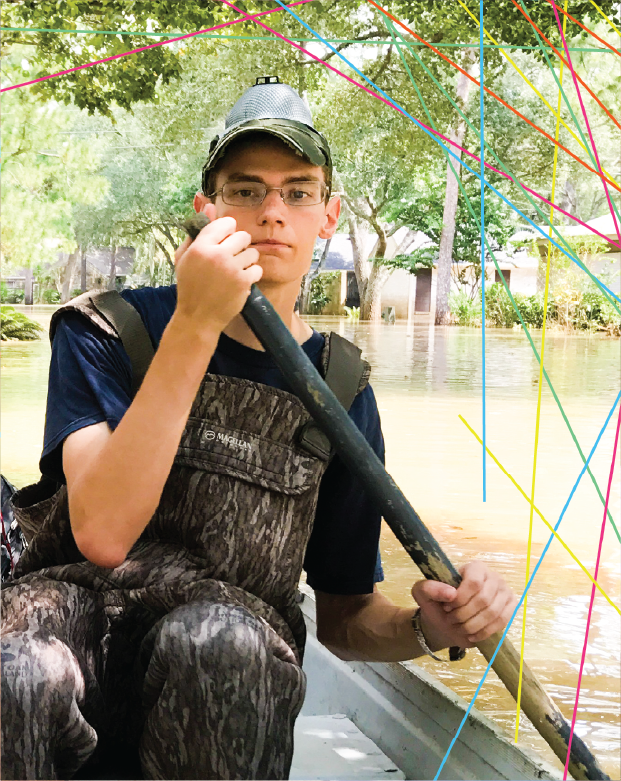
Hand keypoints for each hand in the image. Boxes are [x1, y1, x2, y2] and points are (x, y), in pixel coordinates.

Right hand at [173, 203, 262, 334]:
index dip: (227, 232)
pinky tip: (241, 281)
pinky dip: (251, 275)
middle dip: (239, 246)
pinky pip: (257, 268)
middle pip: (242, 235)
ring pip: (252, 252)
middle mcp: (217, 255)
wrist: (197, 317)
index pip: (225, 223)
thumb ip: (197, 231)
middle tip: (231, 258)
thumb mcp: (185, 257)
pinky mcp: (244, 282)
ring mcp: (232, 269)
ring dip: (246, 261)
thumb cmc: (189, 286)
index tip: (224, 242)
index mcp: (200, 246)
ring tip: (236, 270)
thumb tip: (209, 206)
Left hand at [411, 561, 517, 650]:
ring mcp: (504, 592)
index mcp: (474, 568)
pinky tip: (471, 635)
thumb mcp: (422, 592)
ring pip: (493, 613)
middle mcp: (492, 577)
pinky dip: (485, 632)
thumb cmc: (436, 603)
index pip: (474, 582)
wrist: (447, 623)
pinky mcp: (510, 608)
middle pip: (484, 599)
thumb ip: (429, 587)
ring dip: (472, 625)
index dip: (461, 598)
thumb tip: (451, 593)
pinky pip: (502, 622)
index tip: (447, 607)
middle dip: (464, 614)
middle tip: (451, 619)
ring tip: (459, 627)